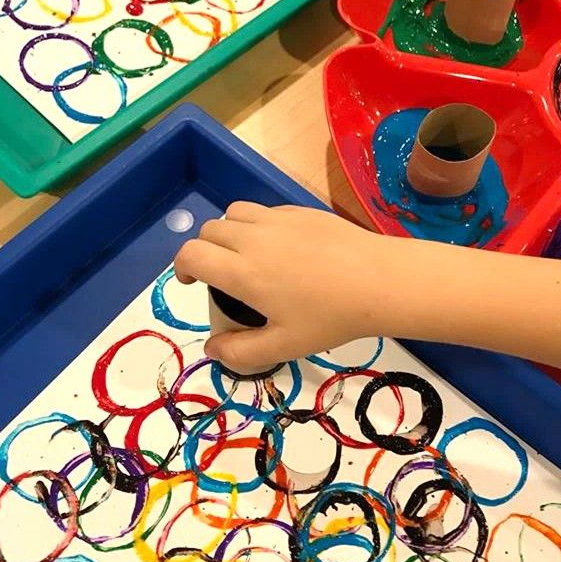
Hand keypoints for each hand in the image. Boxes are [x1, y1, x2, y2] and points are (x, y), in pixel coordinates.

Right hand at [174, 202, 396, 372]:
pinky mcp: (300, 210)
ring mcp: (278, 220)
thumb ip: (241, 351)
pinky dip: (257, 224)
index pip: (191, 255)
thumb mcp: (284, 346)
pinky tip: (279, 247)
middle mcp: (252, 238)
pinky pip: (264, 210)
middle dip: (204, 251)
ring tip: (244, 255)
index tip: (189, 282)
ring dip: (228, 232)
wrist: (379, 281)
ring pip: (234, 213)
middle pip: (209, 231)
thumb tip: (212, 350)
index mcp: (242, 272)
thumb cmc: (330, 317)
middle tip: (219, 275)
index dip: (181, 267)